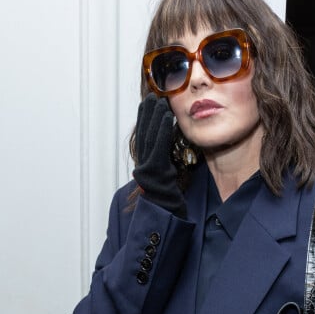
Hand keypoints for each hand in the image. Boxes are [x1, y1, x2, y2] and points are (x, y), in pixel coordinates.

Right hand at [133, 93, 186, 217]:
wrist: (169, 217)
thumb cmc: (171, 201)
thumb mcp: (168, 178)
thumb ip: (166, 164)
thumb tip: (170, 151)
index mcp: (146, 167)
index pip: (144, 138)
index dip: (145, 120)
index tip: (148, 104)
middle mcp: (143, 167)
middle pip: (144, 134)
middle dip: (147, 114)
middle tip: (152, 96)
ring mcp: (148, 169)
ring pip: (150, 137)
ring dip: (154, 117)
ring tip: (159, 101)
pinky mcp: (157, 172)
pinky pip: (159, 146)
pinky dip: (162, 129)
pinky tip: (166, 116)